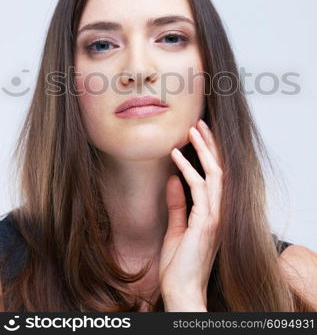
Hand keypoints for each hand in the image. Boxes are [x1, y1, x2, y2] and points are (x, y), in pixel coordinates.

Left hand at [159, 119, 222, 311]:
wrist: (181, 291)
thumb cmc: (179, 265)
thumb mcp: (176, 228)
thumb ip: (177, 204)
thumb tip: (173, 179)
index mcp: (214, 213)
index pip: (215, 177)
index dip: (208, 154)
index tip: (198, 136)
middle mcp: (219, 212)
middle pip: (220, 170)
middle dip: (210, 145)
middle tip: (199, 124)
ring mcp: (215, 217)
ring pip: (215, 174)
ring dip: (203, 150)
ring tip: (191, 130)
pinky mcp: (206, 222)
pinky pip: (200, 188)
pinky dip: (188, 169)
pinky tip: (176, 156)